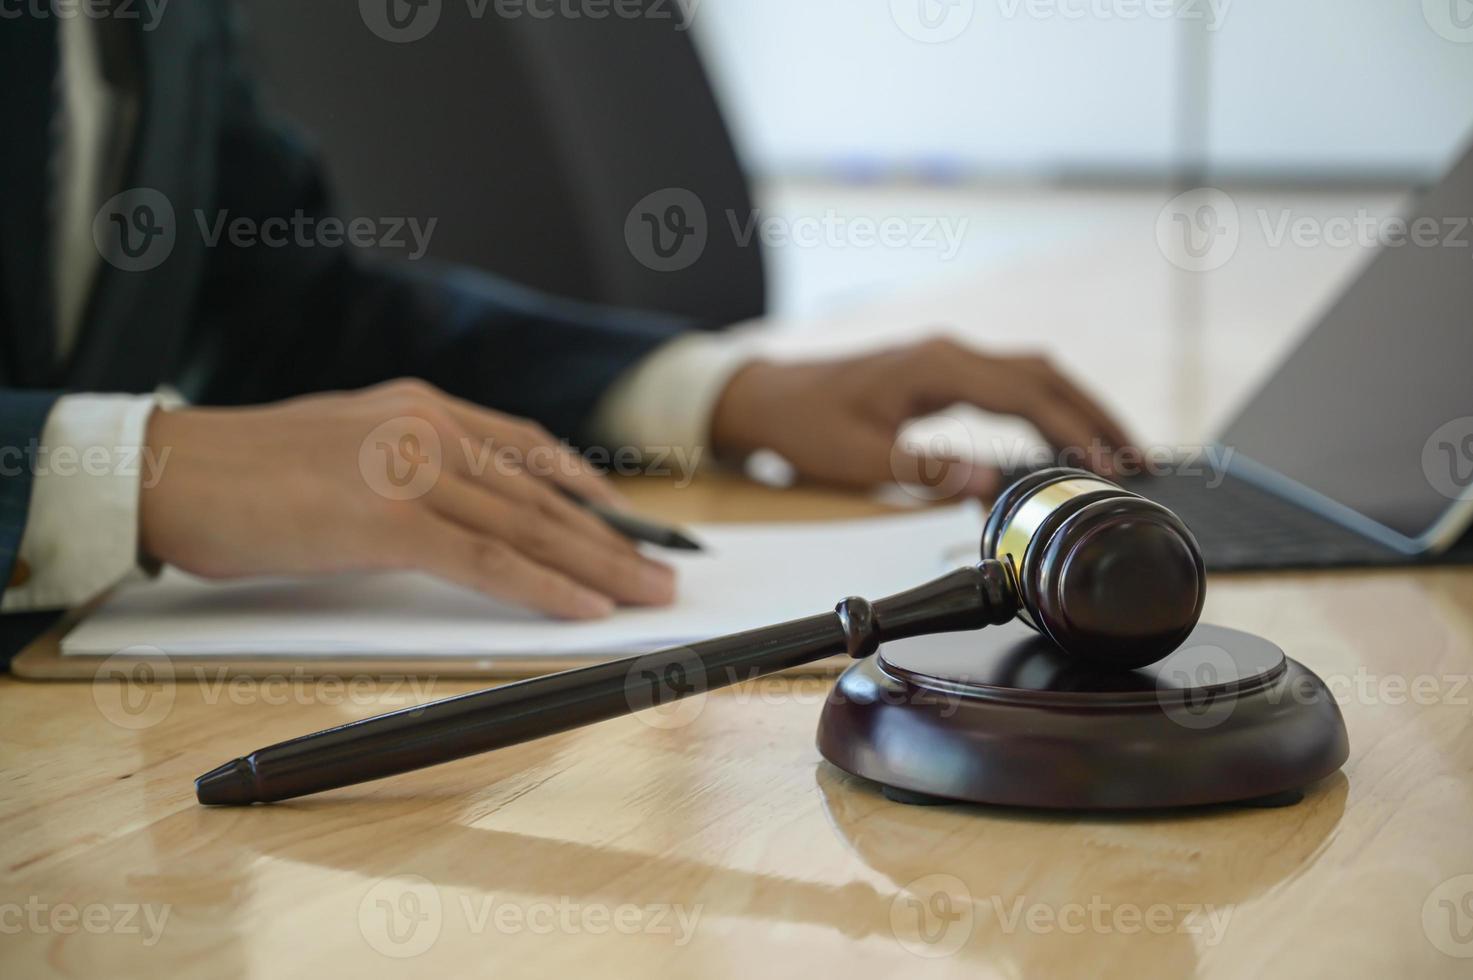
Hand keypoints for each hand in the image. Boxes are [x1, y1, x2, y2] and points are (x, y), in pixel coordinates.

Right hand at [140, 380, 674, 618]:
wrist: (168, 472)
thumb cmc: (246, 472)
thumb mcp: (348, 445)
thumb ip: (412, 464)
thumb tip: (464, 505)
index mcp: (421, 406)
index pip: (529, 448)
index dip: (590, 487)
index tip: (631, 518)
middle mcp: (428, 426)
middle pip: (543, 491)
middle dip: (613, 536)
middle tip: (666, 565)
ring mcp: (409, 468)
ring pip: (528, 525)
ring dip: (599, 565)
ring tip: (649, 591)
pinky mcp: (386, 518)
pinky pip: (486, 560)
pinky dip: (542, 587)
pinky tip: (585, 607)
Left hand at [709, 337, 1131, 496]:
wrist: (771, 398)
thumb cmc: (808, 425)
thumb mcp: (861, 459)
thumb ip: (927, 469)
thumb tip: (989, 483)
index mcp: (937, 366)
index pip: (1026, 395)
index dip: (1073, 431)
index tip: (1107, 465)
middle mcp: (951, 353)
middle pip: (1045, 375)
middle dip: (1095, 415)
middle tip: (1138, 459)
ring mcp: (950, 359)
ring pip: (1033, 376)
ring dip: (1076, 411)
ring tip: (1117, 454)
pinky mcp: (944, 374)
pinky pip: (1010, 386)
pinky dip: (1044, 411)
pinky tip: (1062, 442)